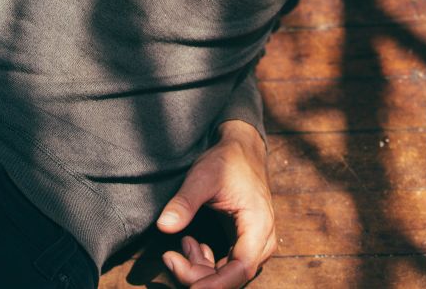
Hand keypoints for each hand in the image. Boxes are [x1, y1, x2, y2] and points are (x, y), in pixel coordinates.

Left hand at [156, 120, 275, 287]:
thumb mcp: (203, 176)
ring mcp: (254, 246)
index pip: (240, 269)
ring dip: (199, 268)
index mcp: (258, 226)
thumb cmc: (227, 161)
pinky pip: (224, 268)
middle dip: (197, 275)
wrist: (243, 150)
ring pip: (225, 276)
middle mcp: (262, 242)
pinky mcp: (244, 246)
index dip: (213, 285)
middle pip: (230, 278)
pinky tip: (191, 244)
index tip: (185, 282)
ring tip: (184, 242)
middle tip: (169, 257)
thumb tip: (163, 226)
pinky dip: (204, 263)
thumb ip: (185, 202)